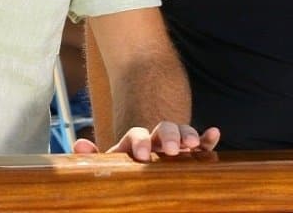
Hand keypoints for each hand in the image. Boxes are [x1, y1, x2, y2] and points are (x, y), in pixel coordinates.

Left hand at [71, 122, 219, 160]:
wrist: (145, 156)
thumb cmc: (128, 164)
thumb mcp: (112, 160)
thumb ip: (97, 155)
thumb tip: (78, 146)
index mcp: (136, 141)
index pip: (136, 136)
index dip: (139, 142)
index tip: (142, 154)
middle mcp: (157, 138)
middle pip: (162, 129)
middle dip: (167, 137)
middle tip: (171, 149)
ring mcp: (175, 141)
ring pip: (182, 132)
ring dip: (187, 135)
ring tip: (191, 144)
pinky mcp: (191, 148)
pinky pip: (201, 141)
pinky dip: (207, 137)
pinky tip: (214, 133)